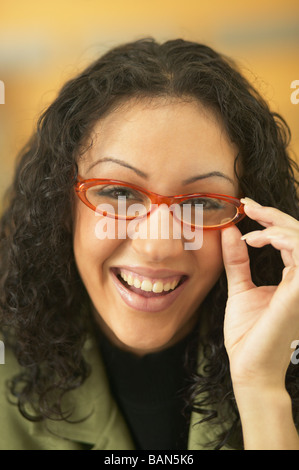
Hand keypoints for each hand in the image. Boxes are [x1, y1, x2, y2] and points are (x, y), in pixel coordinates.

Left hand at [221, 198, 298, 391]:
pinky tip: (256, 241)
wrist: (248, 366)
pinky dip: (280, 239)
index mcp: (293, 279)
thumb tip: (230, 232)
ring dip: (278, 226)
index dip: (271, 219)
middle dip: (274, 214)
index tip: (246, 207)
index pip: (291, 240)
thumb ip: (237, 261)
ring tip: (251, 230)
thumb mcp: (240, 288)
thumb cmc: (247, 334)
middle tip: (247, 205)